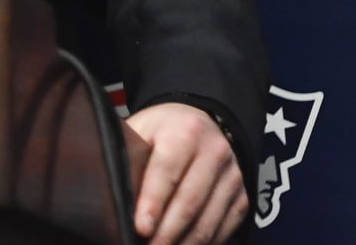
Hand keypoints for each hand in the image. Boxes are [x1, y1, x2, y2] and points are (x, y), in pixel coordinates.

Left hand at [125, 101, 246, 244]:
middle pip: (189, 201)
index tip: (141, 227)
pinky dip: (202, 243)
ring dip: (183, 242)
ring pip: (207, 221)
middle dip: (166, 232)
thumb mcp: (142, 131)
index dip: (153, 202)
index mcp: (185, 130)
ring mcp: (231, 176)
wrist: (202, 123)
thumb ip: (129, 157)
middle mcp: (214, 151)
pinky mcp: (241, 196)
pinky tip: (182, 244)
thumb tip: (115, 193)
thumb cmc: (164, 132)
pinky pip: (222, 229)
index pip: (167, 170)